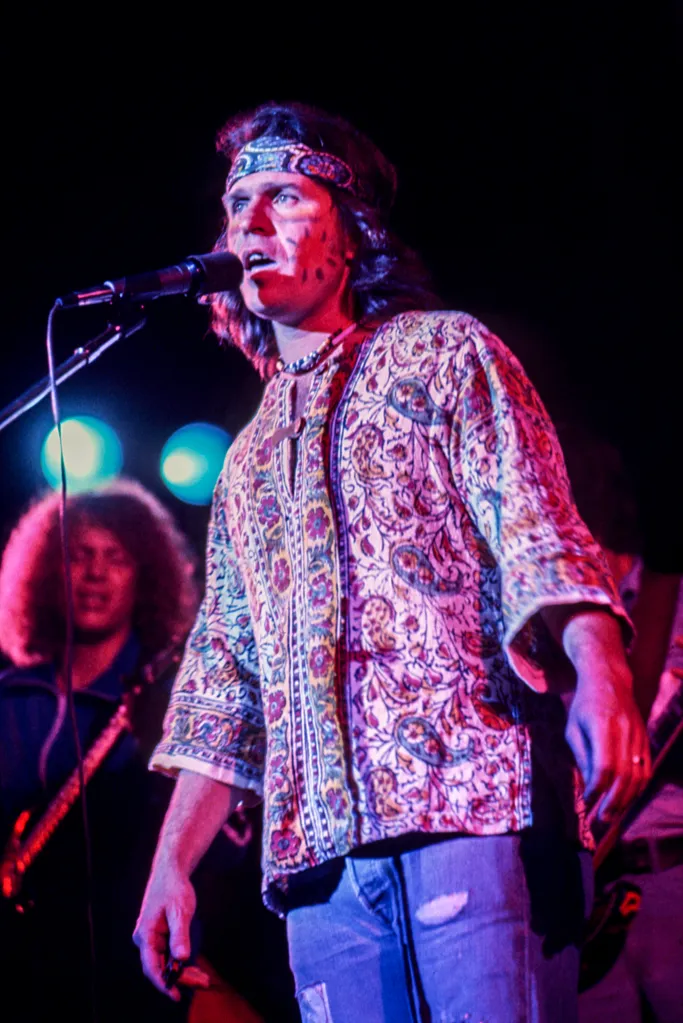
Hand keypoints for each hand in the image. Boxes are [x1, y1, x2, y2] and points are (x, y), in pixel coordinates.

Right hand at [133, 861, 208, 1000]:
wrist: (170, 873)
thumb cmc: (173, 888)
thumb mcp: (180, 910)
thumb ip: (180, 934)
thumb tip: (181, 957)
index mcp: (145, 934)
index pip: (151, 966)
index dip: (163, 983)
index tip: (176, 994)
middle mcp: (145, 940)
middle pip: (160, 968)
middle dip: (180, 978)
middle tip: (202, 983)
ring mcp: (152, 939)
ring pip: (165, 964)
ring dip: (183, 973)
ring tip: (203, 979)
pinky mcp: (159, 938)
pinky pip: (168, 956)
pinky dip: (181, 964)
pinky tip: (195, 969)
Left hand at [565, 664, 650, 823]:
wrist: (609, 680)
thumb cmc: (584, 706)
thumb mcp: (573, 728)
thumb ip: (582, 756)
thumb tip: (589, 787)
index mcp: (603, 726)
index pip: (605, 766)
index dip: (597, 788)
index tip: (587, 801)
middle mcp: (625, 731)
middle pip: (625, 774)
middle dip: (614, 801)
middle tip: (603, 819)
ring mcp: (639, 735)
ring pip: (639, 774)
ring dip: (627, 798)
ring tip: (613, 814)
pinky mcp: (645, 739)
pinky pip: (646, 768)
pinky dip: (637, 787)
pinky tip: (626, 799)